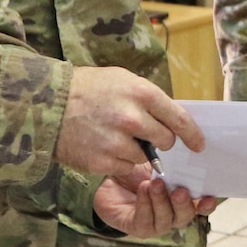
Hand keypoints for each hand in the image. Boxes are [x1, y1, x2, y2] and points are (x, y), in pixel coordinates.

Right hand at [55, 66, 204, 176]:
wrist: (47, 105)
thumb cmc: (87, 88)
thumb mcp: (122, 79)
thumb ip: (148, 98)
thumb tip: (173, 117)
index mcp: (142, 94)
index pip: (180, 119)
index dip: (192, 135)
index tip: (198, 145)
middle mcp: (132, 118)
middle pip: (166, 141)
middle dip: (161, 141)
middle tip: (146, 135)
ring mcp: (117, 142)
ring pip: (145, 156)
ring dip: (136, 151)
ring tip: (115, 136)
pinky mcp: (103, 161)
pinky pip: (124, 167)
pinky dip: (119, 160)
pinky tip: (103, 146)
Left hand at [92, 166, 217, 237]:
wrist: (112, 180)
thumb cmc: (139, 170)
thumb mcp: (159, 159)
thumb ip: (176, 156)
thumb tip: (189, 136)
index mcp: (184, 199)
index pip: (201, 206)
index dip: (207, 205)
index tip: (210, 198)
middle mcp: (173, 213)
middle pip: (185, 215)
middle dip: (183, 203)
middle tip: (180, 190)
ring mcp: (157, 223)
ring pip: (166, 219)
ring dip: (161, 201)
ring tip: (155, 184)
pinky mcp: (138, 227)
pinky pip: (144, 220)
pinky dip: (145, 204)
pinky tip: (143, 188)